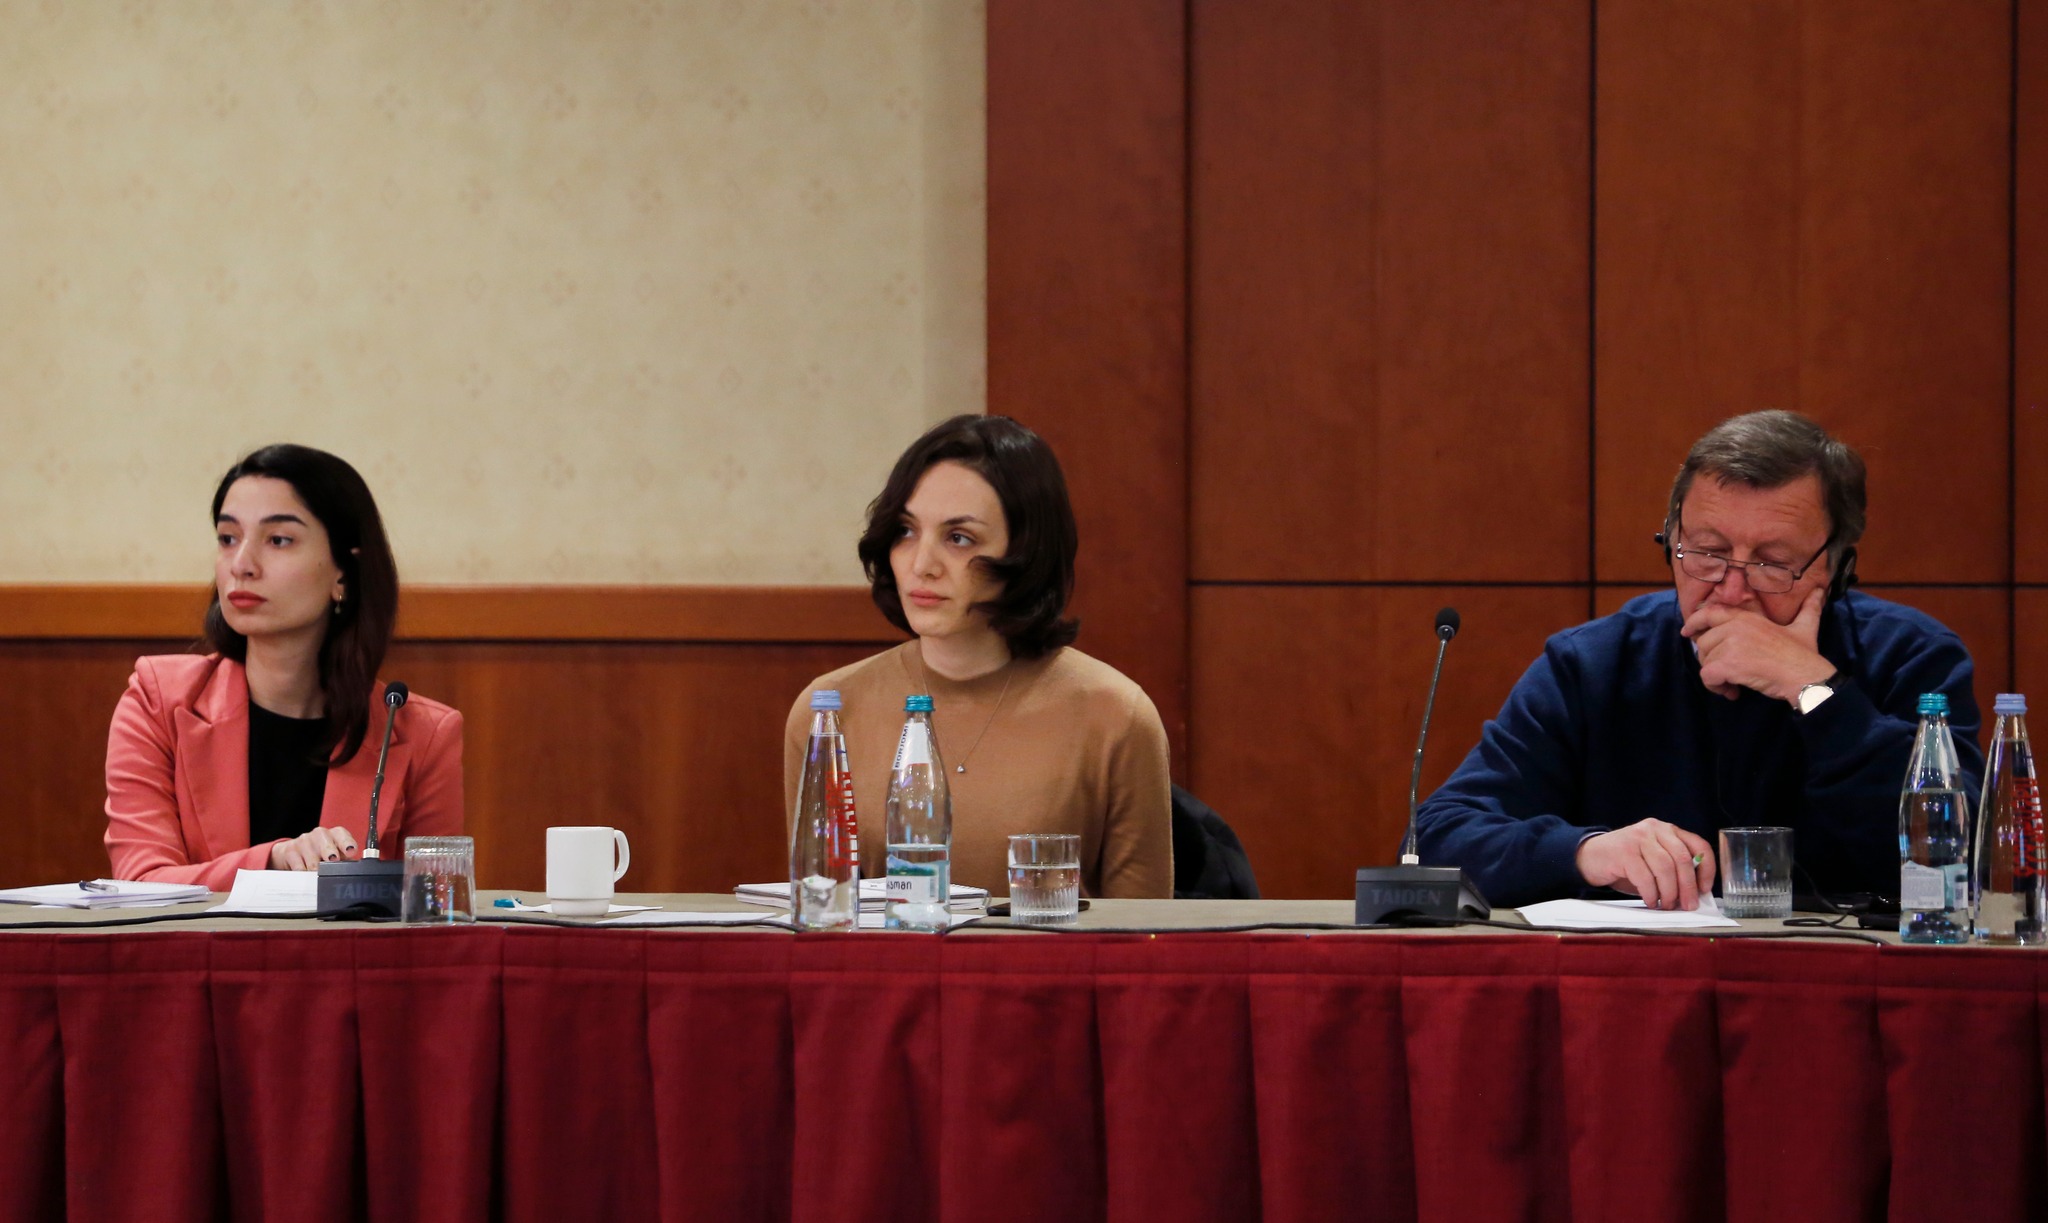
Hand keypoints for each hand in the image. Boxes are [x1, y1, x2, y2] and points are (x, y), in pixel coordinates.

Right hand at [268, 825, 358, 870]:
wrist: (291, 853)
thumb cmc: (320, 854)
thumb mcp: (336, 855)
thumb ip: (346, 861)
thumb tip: (358, 871)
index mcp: (335, 834)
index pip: (342, 835)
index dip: (347, 843)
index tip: (351, 851)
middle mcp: (320, 835)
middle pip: (326, 844)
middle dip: (330, 853)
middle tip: (333, 860)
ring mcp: (304, 841)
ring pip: (313, 861)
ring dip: (317, 871)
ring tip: (319, 875)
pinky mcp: (290, 851)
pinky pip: (299, 867)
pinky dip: (304, 874)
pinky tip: (306, 875)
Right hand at [1575, 819, 1715, 910]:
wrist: (1591, 856)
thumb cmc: (1627, 863)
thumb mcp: (1654, 860)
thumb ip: (1674, 869)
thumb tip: (1694, 894)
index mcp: (1668, 830)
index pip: (1698, 845)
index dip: (1707, 869)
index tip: (1704, 889)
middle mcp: (1654, 829)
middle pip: (1682, 859)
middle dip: (1688, 887)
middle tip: (1688, 905)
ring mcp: (1638, 838)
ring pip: (1665, 868)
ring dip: (1668, 892)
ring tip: (1665, 905)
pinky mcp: (1624, 851)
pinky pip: (1644, 877)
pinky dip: (1650, 893)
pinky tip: (1649, 900)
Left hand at [1681, 586, 1834, 702]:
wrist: (1806, 675)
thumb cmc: (1805, 654)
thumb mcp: (1805, 626)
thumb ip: (1807, 609)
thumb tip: (1819, 592)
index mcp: (1747, 617)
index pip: (1710, 613)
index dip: (1695, 622)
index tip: (1687, 632)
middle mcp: (1735, 627)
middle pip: (1704, 643)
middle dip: (1711, 660)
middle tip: (1727, 672)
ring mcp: (1730, 645)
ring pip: (1705, 661)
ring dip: (1716, 676)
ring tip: (1733, 684)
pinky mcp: (1728, 664)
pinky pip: (1707, 676)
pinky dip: (1715, 687)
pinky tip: (1732, 692)